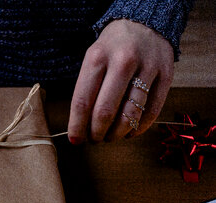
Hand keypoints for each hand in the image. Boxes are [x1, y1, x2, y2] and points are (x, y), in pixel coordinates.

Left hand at [68, 19, 173, 143]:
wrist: (143, 23)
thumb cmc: (112, 48)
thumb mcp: (92, 59)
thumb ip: (86, 90)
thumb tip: (81, 127)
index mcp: (97, 57)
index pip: (82, 100)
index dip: (77, 125)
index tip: (75, 140)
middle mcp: (123, 61)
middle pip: (105, 111)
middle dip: (97, 133)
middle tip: (94, 140)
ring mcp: (147, 68)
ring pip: (130, 114)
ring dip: (117, 133)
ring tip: (110, 137)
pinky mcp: (166, 75)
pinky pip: (152, 111)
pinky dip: (139, 128)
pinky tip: (130, 132)